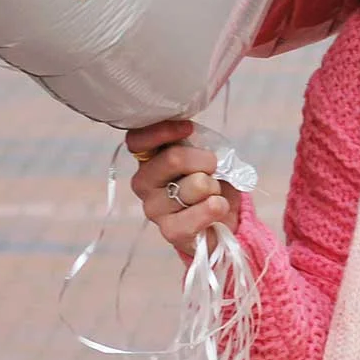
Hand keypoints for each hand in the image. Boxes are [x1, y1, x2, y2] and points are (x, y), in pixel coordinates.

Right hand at [124, 118, 243, 256]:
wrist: (222, 219)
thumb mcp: (203, 155)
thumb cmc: (210, 182)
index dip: (161, 131)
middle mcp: (144, 183)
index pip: (137, 140)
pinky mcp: (170, 231)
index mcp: (148, 160)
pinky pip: (203, 211)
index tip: (188, 128)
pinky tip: (217, 209)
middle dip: (205, 160)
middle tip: (213, 169)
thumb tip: (194, 137)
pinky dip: (218, 206)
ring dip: (214, 187)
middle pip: (173, 158)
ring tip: (212, 194)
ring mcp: (153, 209)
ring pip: (196, 184)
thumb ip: (194, 144)